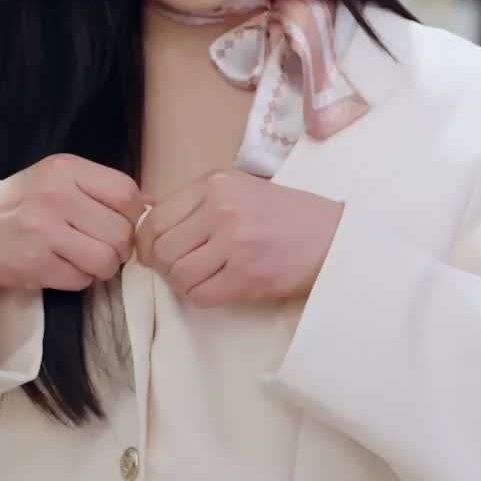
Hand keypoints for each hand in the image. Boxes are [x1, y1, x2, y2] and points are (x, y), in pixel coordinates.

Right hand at [0, 155, 144, 294]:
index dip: (131, 215)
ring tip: (86, 259)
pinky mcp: (37, 264)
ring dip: (103, 267)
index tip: (118, 221)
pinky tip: (64, 267)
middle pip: (121, 233)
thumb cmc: (25, 203)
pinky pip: (83, 280)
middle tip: (101, 246)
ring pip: (106, 260)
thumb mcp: (58, 178)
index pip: (127, 194)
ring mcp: (44, 232)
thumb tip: (149, 207)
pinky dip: (80, 279)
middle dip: (118, 247)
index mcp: (65, 169)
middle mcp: (55, 197)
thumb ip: (99, 187)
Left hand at [138, 170, 342, 306]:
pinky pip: (201, 294)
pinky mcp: (247, 275)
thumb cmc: (286, 215)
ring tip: (203, 277)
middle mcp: (221, 209)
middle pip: (161, 249)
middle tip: (180, 269)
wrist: (334, 238)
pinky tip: (218, 286)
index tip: (155, 252)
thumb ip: (197, 202)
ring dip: (183, 283)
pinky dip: (202, 296)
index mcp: (215, 184)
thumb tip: (147, 220)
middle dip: (164, 265)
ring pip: (178, 274)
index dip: (147, 242)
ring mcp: (234, 243)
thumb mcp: (240, 190)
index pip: (155, 218)